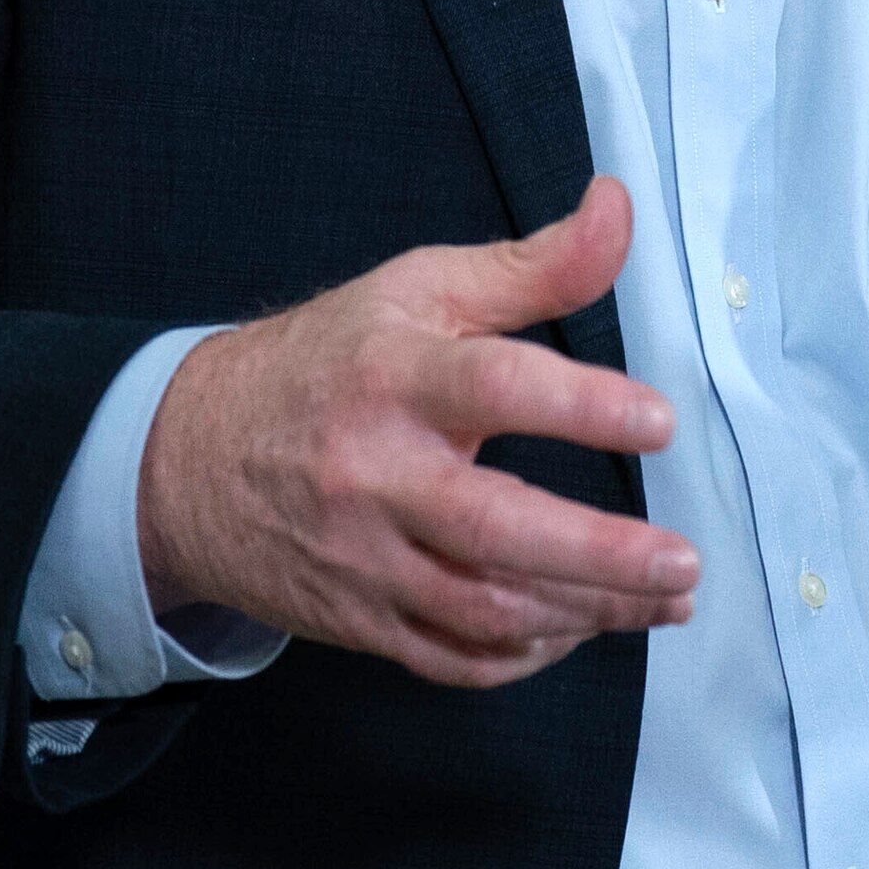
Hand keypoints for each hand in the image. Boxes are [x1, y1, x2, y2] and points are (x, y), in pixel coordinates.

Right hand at [138, 176, 700, 688]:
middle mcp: (375, 473)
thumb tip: (618, 209)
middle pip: (493, 529)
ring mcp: (363, 556)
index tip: (656, 421)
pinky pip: (449, 659)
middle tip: (682, 561)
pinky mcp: (358, 619)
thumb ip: (532, 265)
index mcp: (392, 377)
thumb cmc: (323, 365)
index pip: (494, 388)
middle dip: (600, 556)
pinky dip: (521, 656)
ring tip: (662, 600)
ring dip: (584, 614)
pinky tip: (575, 630)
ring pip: (481, 608)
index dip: (581, 406)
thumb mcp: (417, 291)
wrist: (186, 457)